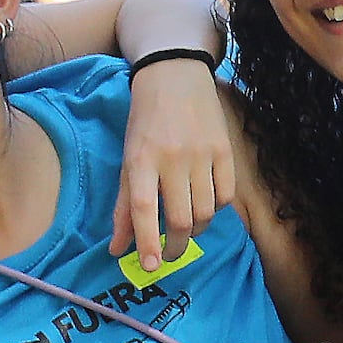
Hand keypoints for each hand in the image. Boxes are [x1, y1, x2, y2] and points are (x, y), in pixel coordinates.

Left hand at [114, 55, 237, 265]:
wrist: (174, 75)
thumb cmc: (145, 122)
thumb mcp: (127, 160)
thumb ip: (124, 207)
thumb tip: (117, 250)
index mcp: (142, 160)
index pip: (145, 210)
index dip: (147, 242)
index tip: (150, 267)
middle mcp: (173, 158)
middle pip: (182, 219)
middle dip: (176, 247)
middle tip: (169, 255)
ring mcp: (202, 154)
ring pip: (206, 212)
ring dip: (195, 231)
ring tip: (186, 229)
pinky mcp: (225, 149)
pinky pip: (225, 195)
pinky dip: (216, 209)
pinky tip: (205, 205)